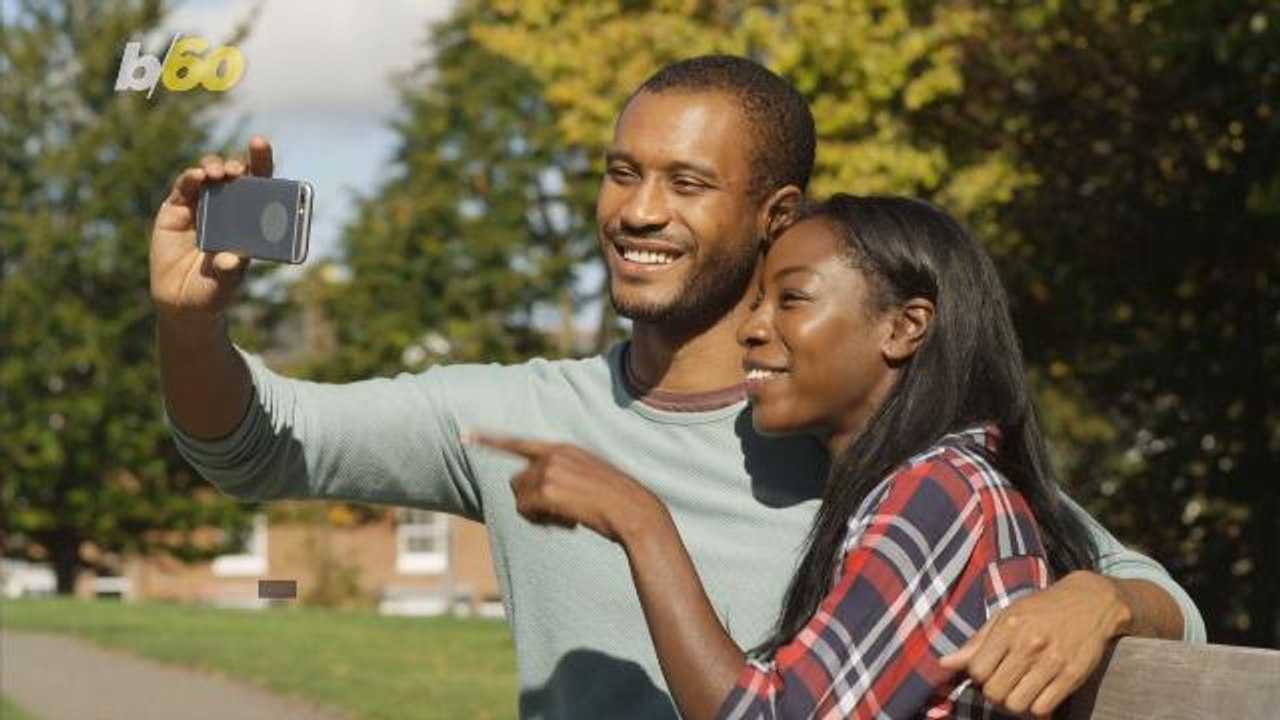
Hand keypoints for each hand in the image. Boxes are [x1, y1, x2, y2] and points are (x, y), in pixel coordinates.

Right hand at [150, 136, 273, 323]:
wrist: (183, 304)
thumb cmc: (214, 291)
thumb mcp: (226, 284)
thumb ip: (230, 272)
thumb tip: (231, 259)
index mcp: (249, 218)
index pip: (260, 183)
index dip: (261, 161)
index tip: (260, 144)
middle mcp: (227, 206)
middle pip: (235, 174)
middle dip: (238, 164)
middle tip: (238, 170)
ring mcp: (200, 206)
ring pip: (209, 175)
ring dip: (214, 168)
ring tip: (218, 174)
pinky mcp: (175, 210)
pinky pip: (184, 188)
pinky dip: (190, 179)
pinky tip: (197, 177)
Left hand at [464, 431, 667, 543]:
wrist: (634, 511)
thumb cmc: (614, 502)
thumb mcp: (587, 478)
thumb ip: (560, 476)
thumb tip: (531, 495)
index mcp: (562, 448)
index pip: (518, 442)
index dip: (489, 439)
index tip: (465, 435)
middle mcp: (552, 453)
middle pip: (517, 482)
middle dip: (531, 502)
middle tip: (559, 515)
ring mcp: (549, 469)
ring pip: (520, 498)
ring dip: (538, 514)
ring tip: (568, 517)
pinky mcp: (548, 488)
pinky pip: (527, 510)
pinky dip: (543, 522)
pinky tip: (569, 522)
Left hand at [940, 570, 1131, 716]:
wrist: (1090, 602)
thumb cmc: (1041, 609)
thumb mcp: (1005, 616)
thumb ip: (976, 642)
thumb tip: (944, 664)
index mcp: (1008, 627)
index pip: (977, 671)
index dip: (979, 677)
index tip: (989, 671)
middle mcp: (1029, 644)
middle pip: (995, 692)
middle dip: (995, 693)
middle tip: (1005, 683)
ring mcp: (1052, 661)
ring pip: (1017, 704)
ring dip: (1015, 703)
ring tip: (1021, 690)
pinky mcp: (1073, 675)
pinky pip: (1043, 708)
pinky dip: (1037, 708)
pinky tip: (1039, 694)